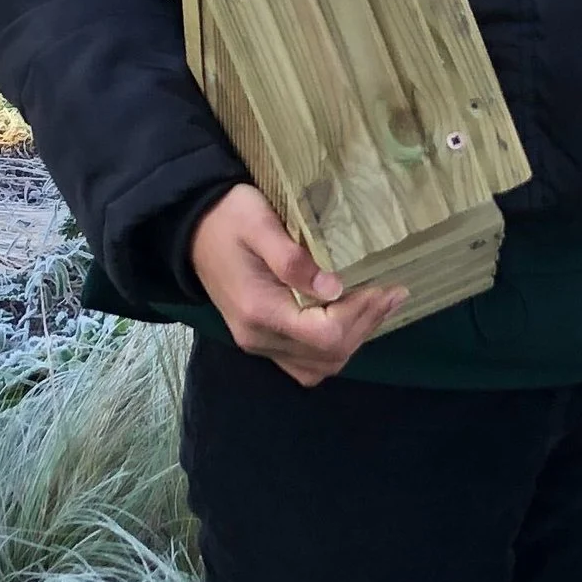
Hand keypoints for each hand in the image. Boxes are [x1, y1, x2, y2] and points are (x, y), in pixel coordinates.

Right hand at [187, 183, 406, 386]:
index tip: (385, 286)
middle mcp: (258, 337)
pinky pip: (304, 363)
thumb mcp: (259, 222)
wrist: (189, 225)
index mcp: (259, 310)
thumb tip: (334, 287)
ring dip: (353, 340)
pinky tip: (349, 319)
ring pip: (319, 366)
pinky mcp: (260, 338)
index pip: (325, 336)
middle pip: (327, 357)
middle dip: (366, 326)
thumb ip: (293, 259)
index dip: (361, 315)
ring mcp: (258, 343)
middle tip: (392, 293)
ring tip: (377, 305)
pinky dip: (333, 348)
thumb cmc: (228, 216)